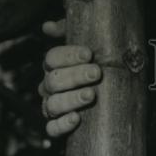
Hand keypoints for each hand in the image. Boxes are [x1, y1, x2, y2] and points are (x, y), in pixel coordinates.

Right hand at [38, 18, 101, 138]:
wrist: (108, 92)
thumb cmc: (95, 61)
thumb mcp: (86, 41)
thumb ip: (68, 29)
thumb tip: (47, 26)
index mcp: (54, 65)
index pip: (52, 57)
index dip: (69, 55)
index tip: (89, 54)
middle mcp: (49, 86)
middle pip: (53, 81)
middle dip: (75, 76)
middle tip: (96, 73)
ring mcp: (51, 106)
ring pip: (52, 104)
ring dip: (71, 99)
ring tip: (91, 95)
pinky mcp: (58, 126)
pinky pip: (52, 129)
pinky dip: (62, 125)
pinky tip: (77, 118)